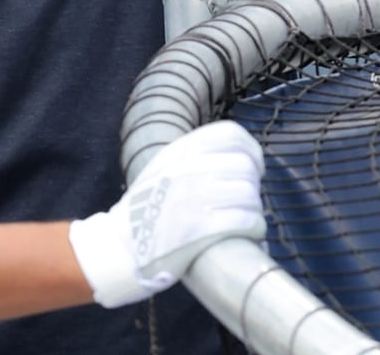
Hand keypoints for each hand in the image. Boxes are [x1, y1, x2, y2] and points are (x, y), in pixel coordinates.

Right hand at [67, 120, 265, 308]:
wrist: (124, 244)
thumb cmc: (147, 207)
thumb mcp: (162, 167)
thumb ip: (192, 156)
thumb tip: (236, 155)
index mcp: (179, 150)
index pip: (230, 135)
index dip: (252, 150)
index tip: (254, 167)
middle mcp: (188, 168)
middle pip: (245, 166)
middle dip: (254, 184)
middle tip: (246, 198)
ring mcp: (196, 197)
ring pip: (250, 195)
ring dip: (254, 208)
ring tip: (246, 217)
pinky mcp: (204, 228)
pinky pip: (248, 220)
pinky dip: (256, 227)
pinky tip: (250, 232)